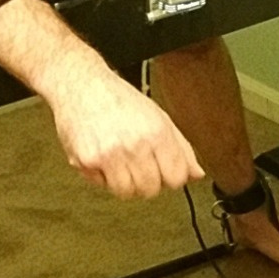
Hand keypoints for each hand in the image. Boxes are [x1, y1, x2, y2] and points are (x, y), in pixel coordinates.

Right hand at [50, 65, 203, 198]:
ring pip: (126, 192)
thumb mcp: (159, 118)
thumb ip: (181, 148)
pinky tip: (103, 158)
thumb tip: (196, 174)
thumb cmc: (119, 99)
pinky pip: (102, 185)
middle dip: (147, 182)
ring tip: (120, 162)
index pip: (177, 178)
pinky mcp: (87, 160)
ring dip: (124, 182)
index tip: (163, 172)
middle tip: (138, 165)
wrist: (82, 85)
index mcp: (157, 133)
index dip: (171, 178)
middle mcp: (135, 145)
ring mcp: (110, 154)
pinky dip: (102, 177)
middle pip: (151, 189)